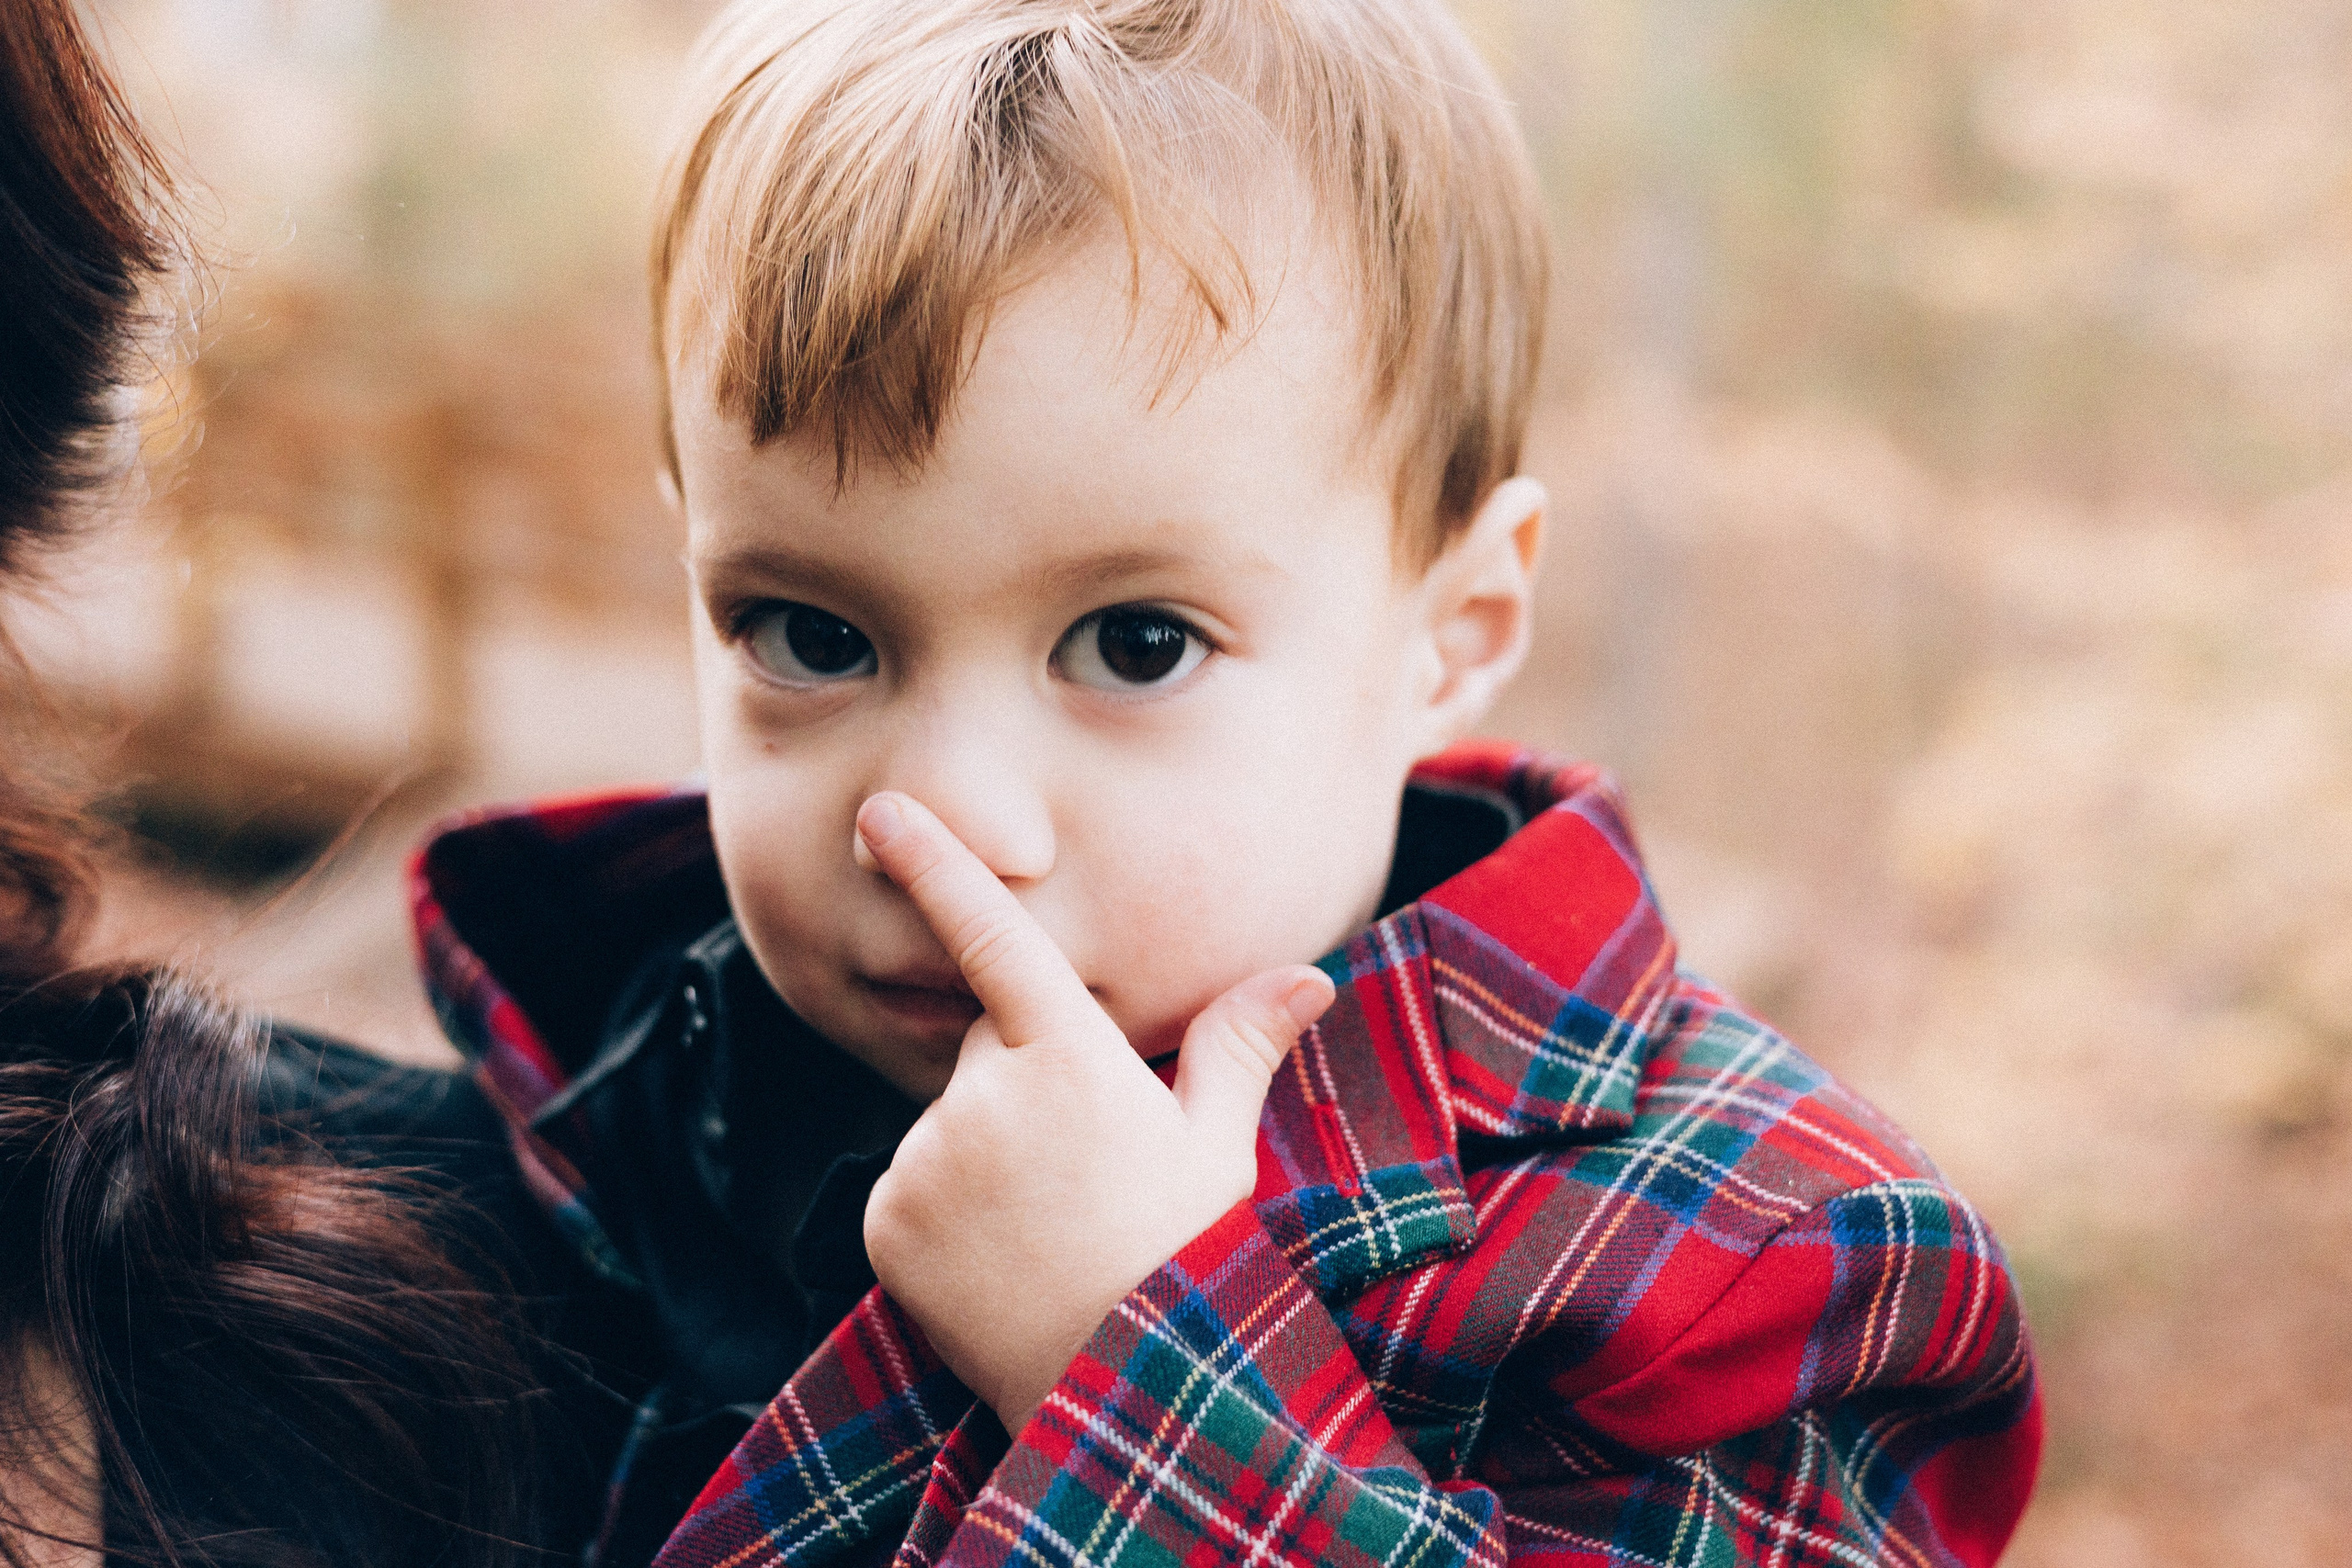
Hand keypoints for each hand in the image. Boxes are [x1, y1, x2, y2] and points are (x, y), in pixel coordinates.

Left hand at [855, 791, 1333, 1434]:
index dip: (936, 864)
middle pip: (991, 1044)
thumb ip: (1238, 1046)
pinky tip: (1001, 1250)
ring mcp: (925, 1162)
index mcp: (1069, 1061)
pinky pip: (911, 1181)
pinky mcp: (885, 1220)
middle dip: (1029, 1075)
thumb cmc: (1182, 1256)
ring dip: (989, 1144)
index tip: (882, 809)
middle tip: (1089, 1158)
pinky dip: (945, 1202)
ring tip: (1050, 1219)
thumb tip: (1306, 977)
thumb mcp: (1217, 1148)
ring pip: (951, 1115)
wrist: (1117, 1387)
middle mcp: (982, 1099)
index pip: (993, 937)